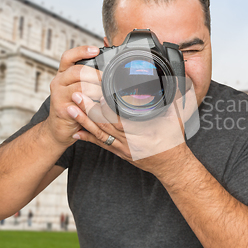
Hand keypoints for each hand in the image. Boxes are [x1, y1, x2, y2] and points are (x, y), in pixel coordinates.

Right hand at [43, 46, 102, 145]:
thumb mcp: (80, 89)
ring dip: (97, 90)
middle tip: (108, 79)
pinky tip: (101, 105)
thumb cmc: (75, 106)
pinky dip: (92, 104)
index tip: (96, 50)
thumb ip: (89, 79)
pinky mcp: (62, 109)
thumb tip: (110, 69)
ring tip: (106, 94)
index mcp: (63, 74)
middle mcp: (58, 82)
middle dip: (96, 74)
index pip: (68, 56)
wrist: (59, 129)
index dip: (81, 51)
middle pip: (77, 71)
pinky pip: (79, 103)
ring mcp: (58, 95)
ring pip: (80, 86)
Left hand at [66, 84, 198, 176]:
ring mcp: (123, 148)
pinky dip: (88, 138)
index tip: (97, 95)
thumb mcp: (176, 119)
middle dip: (88, 110)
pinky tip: (76, 132)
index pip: (120, 119)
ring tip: (70, 109)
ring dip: (83, 121)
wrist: (171, 166)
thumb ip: (173, 99)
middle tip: (76, 96)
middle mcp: (129, 141)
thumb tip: (176, 82)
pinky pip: (101, 145)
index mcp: (142, 132)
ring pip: (99, 134)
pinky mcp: (120, 153)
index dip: (106, 109)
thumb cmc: (173, 142)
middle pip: (104, 125)